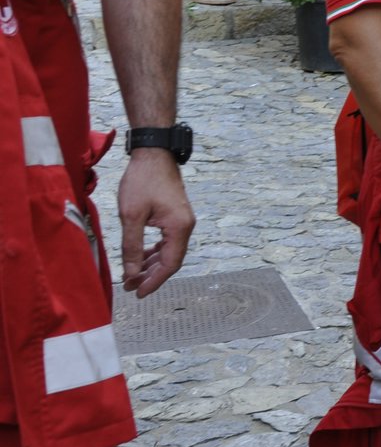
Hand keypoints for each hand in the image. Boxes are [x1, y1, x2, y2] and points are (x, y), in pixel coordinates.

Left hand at [118, 151, 194, 297]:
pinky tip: (142, 256)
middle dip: (150, 276)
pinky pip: (167, 241)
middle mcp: (186, 226)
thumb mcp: (132, 216)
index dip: (154, 282)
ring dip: (151, 265)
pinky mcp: (175, 215)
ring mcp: (182, 221)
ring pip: (169, 251)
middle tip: (130, 287)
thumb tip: (131, 273)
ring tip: (132, 275)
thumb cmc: (143, 181)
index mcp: (179, 228)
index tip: (137, 293)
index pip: (170, 265)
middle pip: (171, 261)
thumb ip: (132, 247)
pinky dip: (154, 252)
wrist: (154, 154)